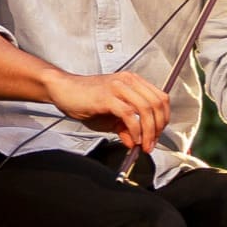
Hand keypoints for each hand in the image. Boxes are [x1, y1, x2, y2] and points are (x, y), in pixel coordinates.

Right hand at [45, 69, 170, 149]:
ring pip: (146, 109)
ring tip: (144, 144)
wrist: (62, 89)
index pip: (160, 98)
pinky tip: (132, 138)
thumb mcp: (109, 117)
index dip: (163, 118)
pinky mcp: (106, 97)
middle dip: (158, 127)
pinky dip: (135, 129)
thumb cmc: (84, 99)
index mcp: (133, 82)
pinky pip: (129, 114)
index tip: (157, 135)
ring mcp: (118, 88)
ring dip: (148, 131)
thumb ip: (125, 128)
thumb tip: (135, 143)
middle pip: (157, 103)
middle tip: (151, 143)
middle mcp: (128, 81)